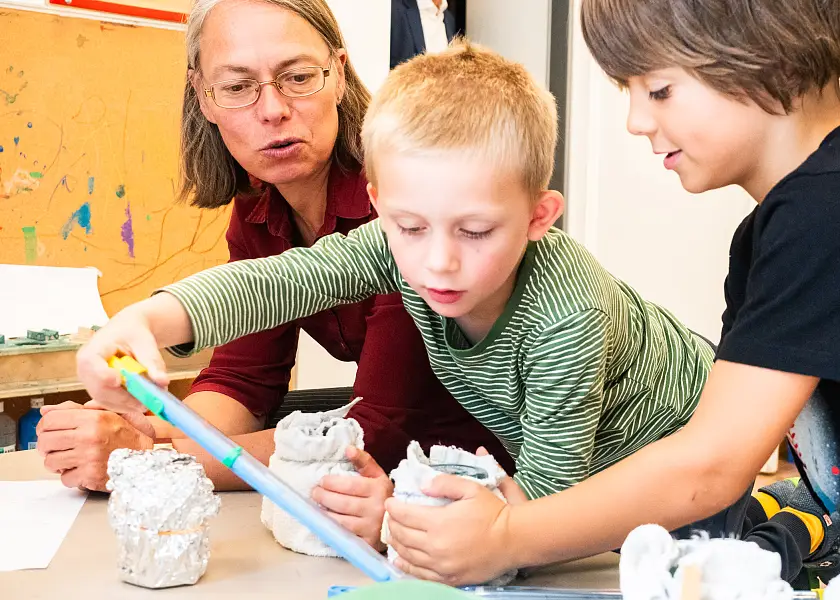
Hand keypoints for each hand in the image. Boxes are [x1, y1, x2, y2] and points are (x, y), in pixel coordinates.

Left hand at [36, 401, 154, 490]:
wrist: (148, 460)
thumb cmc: (131, 437)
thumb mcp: (111, 413)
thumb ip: (79, 409)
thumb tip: (47, 411)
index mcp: (94, 419)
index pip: (50, 420)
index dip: (44, 426)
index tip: (48, 431)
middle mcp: (89, 437)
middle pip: (46, 441)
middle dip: (48, 446)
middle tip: (58, 447)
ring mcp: (88, 458)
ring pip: (51, 461)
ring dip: (58, 462)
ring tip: (71, 459)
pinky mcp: (89, 476)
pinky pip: (64, 478)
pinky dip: (71, 477)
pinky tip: (82, 470)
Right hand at [75, 308, 169, 413]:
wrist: (127, 331)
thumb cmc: (133, 333)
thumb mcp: (145, 343)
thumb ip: (153, 362)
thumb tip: (163, 382)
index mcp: (92, 350)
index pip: (92, 367)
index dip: (105, 377)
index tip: (121, 382)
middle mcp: (84, 369)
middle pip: (100, 390)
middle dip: (124, 398)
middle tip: (147, 402)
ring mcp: (88, 382)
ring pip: (105, 401)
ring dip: (127, 405)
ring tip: (147, 401)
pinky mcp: (96, 390)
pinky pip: (109, 403)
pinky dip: (125, 405)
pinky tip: (139, 401)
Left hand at [311, 446, 392, 550]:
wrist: (401, 521)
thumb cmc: (383, 495)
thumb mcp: (378, 475)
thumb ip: (363, 461)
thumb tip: (347, 449)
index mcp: (378, 489)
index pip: (350, 486)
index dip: (332, 483)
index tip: (322, 481)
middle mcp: (376, 509)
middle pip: (343, 504)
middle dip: (324, 497)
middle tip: (314, 493)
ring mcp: (371, 528)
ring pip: (341, 521)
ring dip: (325, 514)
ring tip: (317, 506)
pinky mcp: (366, 543)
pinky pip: (344, 536)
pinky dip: (331, 529)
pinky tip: (324, 522)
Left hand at [384, 452, 526, 584]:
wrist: (513, 540)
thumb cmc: (492, 512)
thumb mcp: (470, 488)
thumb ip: (444, 483)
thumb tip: (422, 485)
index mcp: (438, 522)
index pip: (404, 515)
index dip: (393, 507)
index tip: (390, 502)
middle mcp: (435, 546)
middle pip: (402, 535)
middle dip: (392, 524)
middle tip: (391, 517)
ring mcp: (440, 565)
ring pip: (407, 555)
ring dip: (396, 543)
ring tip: (393, 534)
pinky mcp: (448, 578)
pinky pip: (419, 574)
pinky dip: (406, 565)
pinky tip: (400, 559)